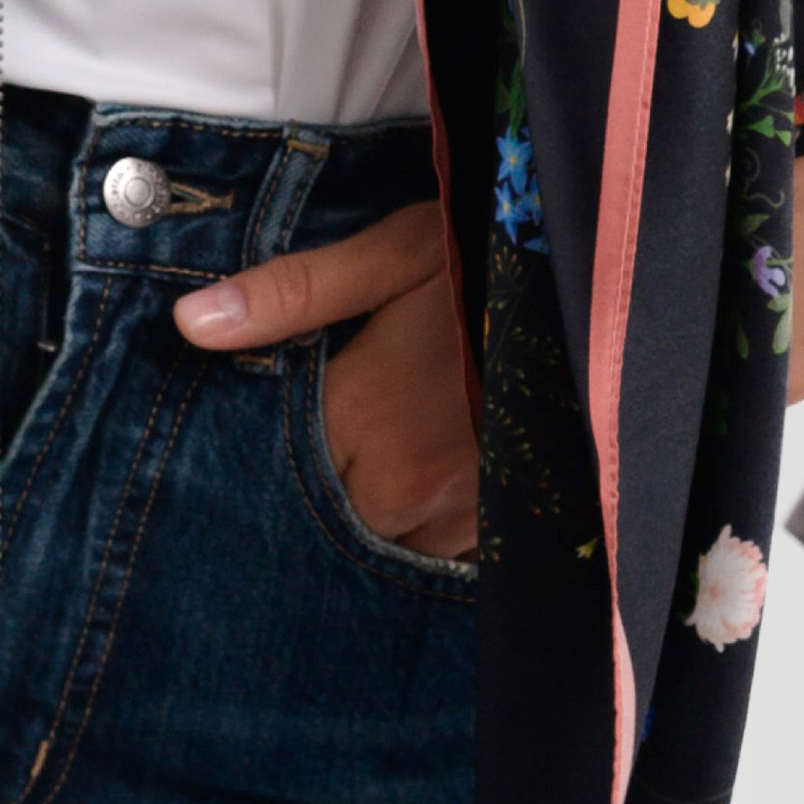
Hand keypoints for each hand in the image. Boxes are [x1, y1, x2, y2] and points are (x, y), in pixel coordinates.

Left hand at [175, 200, 478, 558]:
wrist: (613, 297)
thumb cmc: (497, 263)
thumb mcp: (396, 253)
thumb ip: (293, 293)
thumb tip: (190, 324)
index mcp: (362, 416)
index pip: (268, 458)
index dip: (252, 442)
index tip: (240, 426)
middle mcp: (401, 486)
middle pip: (316, 511)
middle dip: (306, 479)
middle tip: (320, 431)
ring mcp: (454, 516)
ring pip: (371, 538)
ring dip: (360, 506)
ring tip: (368, 454)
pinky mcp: (496, 529)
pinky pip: (429, 550)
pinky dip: (412, 522)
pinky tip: (415, 480)